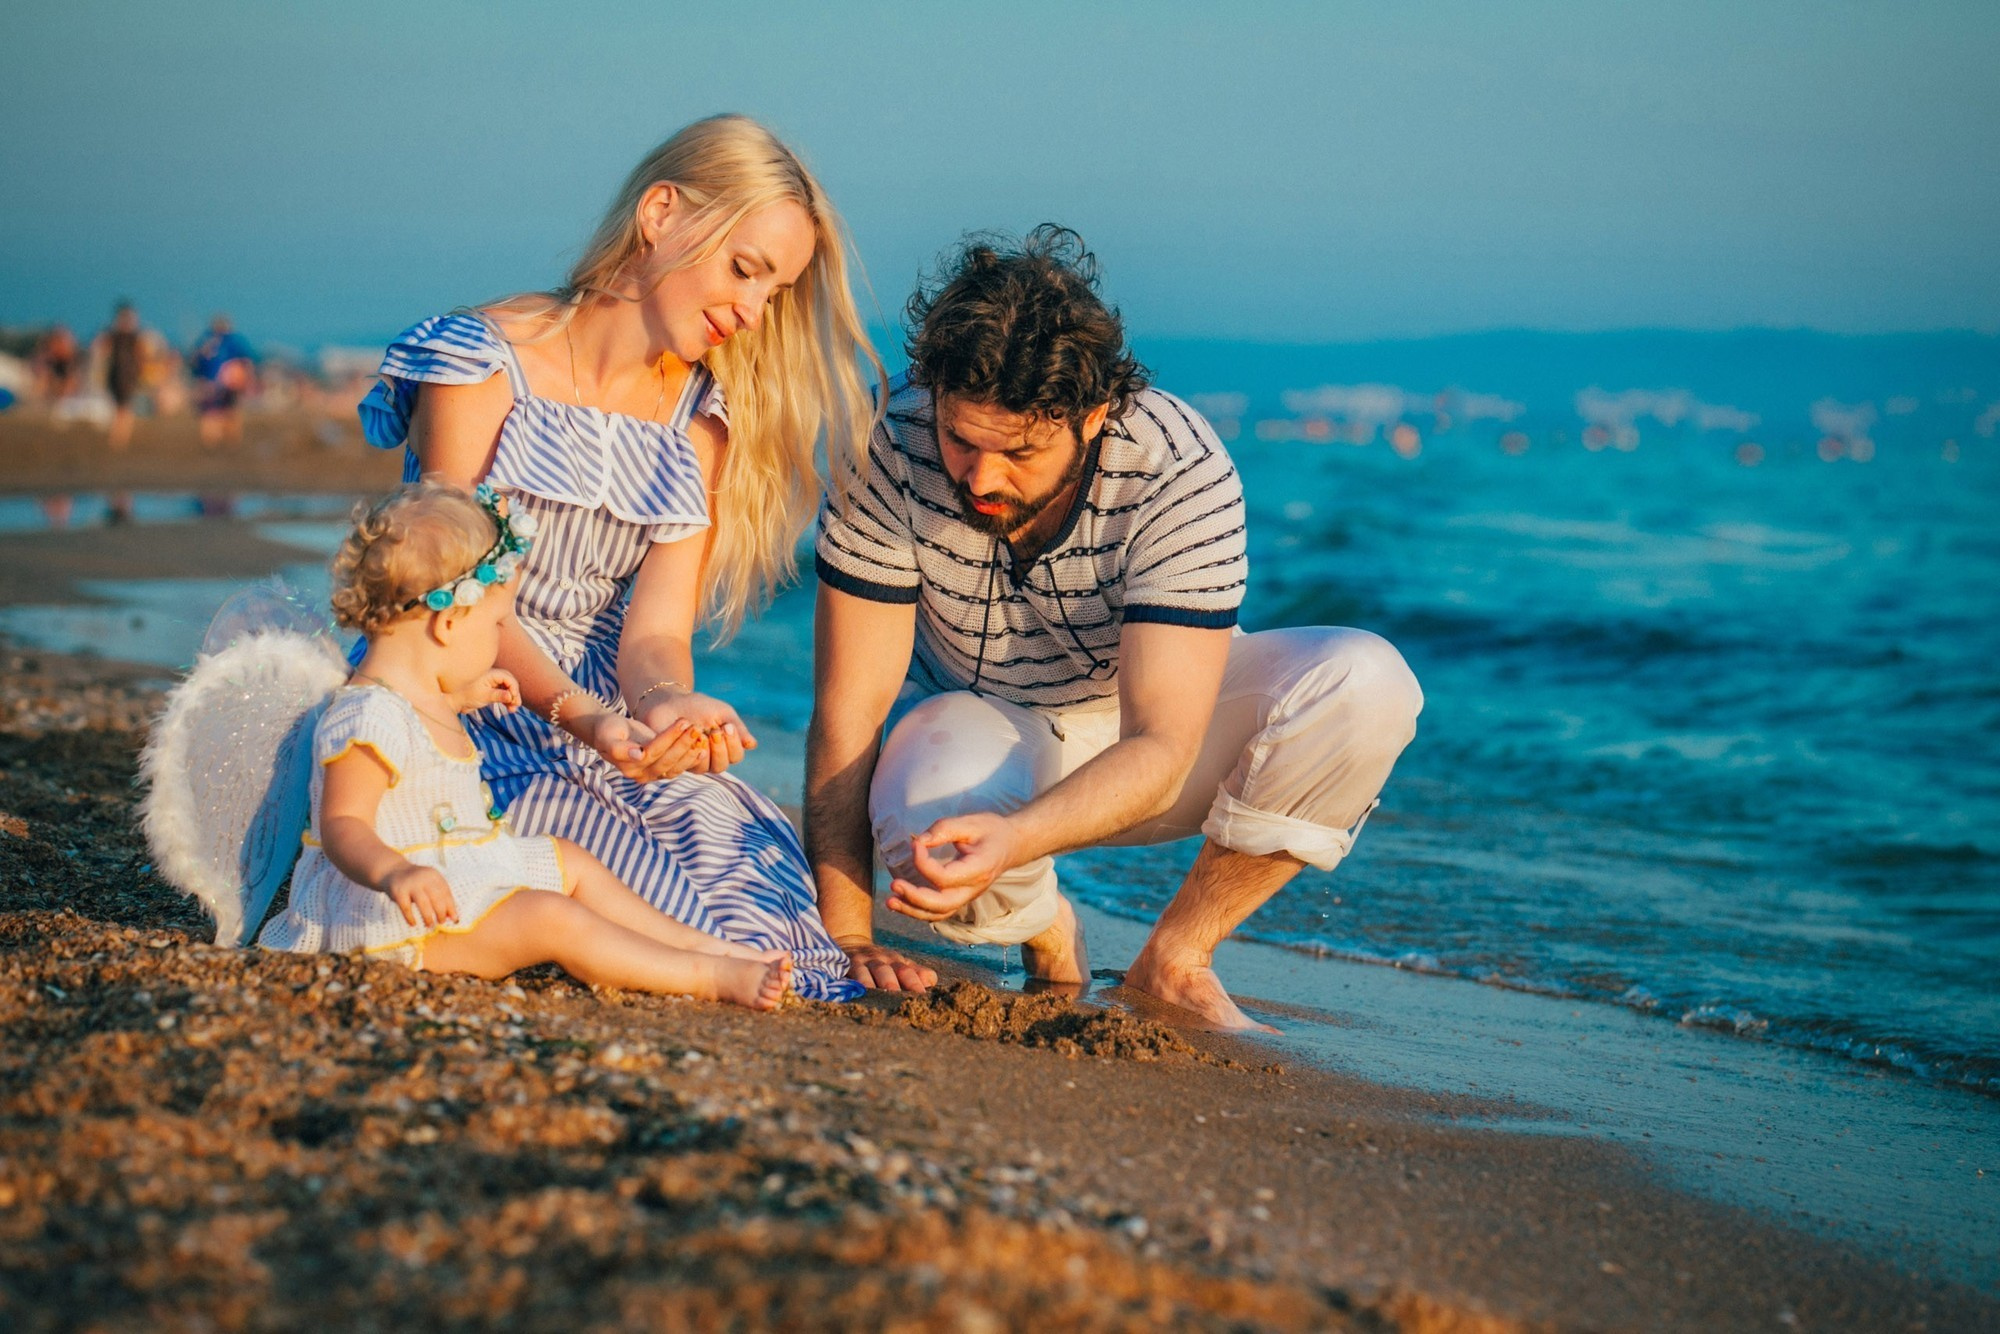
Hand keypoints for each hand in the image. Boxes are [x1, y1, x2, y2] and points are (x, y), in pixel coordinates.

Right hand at [379, 863, 458, 928]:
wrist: (393, 871)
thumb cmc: (416, 883)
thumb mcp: (429, 884)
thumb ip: (440, 897)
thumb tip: (453, 917)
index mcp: (434, 876)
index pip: (446, 893)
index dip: (451, 907)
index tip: (455, 919)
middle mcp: (424, 878)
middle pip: (436, 898)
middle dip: (441, 912)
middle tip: (442, 922)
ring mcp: (411, 884)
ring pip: (423, 904)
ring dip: (428, 917)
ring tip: (430, 925)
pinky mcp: (399, 892)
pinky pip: (406, 908)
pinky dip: (410, 918)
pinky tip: (413, 924)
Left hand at [453, 669, 520, 712]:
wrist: (455, 700)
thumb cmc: (467, 696)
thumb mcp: (484, 696)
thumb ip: (498, 695)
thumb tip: (511, 696)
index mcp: (491, 674)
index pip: (508, 678)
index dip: (513, 688)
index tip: (513, 699)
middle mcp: (493, 677)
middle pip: (510, 682)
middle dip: (514, 694)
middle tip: (516, 705)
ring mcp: (492, 683)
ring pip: (508, 689)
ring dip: (512, 698)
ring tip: (512, 709)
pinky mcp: (491, 690)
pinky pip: (503, 693)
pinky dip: (507, 700)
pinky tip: (509, 708)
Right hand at [577, 711, 703, 782]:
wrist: (610, 733)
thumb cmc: (608, 730)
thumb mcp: (607, 735)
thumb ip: (618, 748)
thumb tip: (638, 755)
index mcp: (629, 766)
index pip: (653, 752)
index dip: (669, 737)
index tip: (683, 722)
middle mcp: (642, 775)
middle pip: (667, 760)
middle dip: (683, 743)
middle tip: (696, 726)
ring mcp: (653, 774)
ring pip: (675, 766)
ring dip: (690, 750)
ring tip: (701, 735)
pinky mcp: (662, 771)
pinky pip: (679, 767)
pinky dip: (691, 757)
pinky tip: (703, 746)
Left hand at [639, 690, 757, 776]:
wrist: (671, 701)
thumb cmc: (699, 706)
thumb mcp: (722, 713)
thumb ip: (738, 728)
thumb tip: (752, 745)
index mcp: (725, 748)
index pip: (736, 756)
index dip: (734, 744)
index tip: (727, 726)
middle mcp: (710, 759)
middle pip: (721, 766)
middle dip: (720, 749)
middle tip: (715, 731)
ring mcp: (692, 762)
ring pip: (705, 768)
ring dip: (704, 749)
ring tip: (699, 732)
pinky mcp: (675, 762)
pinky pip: (685, 764)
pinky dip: (688, 750)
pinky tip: (687, 737)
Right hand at [840, 937, 937, 991]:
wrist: (850, 944)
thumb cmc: (880, 962)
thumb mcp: (898, 965)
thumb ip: (916, 973)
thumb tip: (932, 981)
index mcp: (895, 961)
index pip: (907, 971)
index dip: (914, 983)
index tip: (922, 997)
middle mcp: (879, 960)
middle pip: (887, 972)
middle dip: (892, 985)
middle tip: (898, 999)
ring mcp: (861, 962)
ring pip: (866, 973)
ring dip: (870, 984)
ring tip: (874, 997)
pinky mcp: (844, 966)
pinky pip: (846, 975)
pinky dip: (850, 982)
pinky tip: (853, 993)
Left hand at [885, 812, 1021, 922]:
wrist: (1011, 845)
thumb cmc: (992, 831)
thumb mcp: (971, 822)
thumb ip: (944, 829)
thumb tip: (918, 841)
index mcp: (979, 869)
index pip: (945, 877)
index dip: (923, 863)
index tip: (916, 844)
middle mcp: (974, 889)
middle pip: (942, 904)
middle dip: (915, 898)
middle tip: (894, 884)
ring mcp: (968, 896)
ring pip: (939, 914)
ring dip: (912, 910)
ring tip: (890, 901)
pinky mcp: (960, 897)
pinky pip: (938, 911)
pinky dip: (918, 910)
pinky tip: (900, 902)